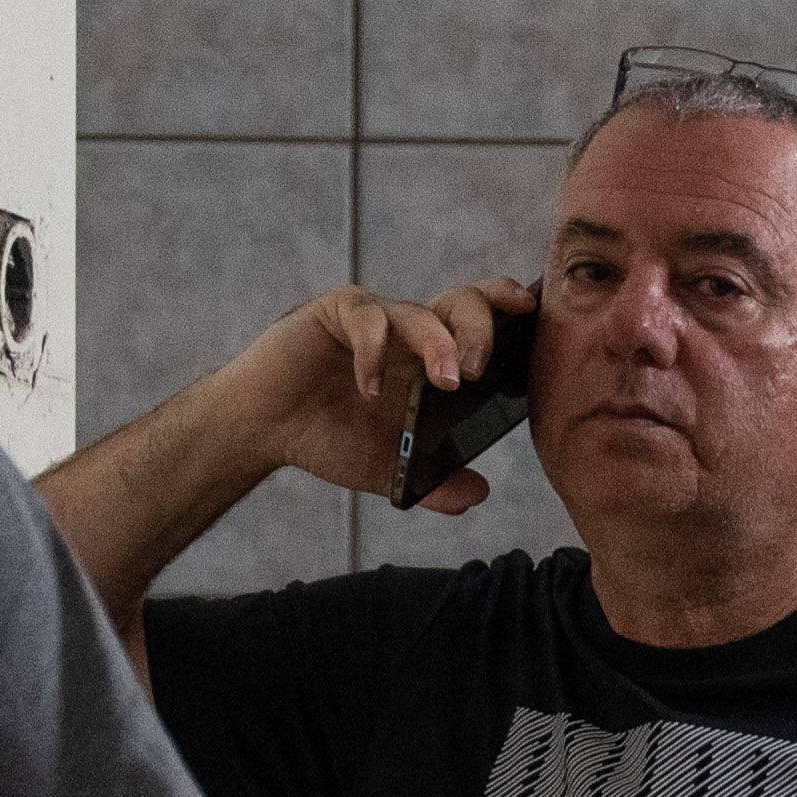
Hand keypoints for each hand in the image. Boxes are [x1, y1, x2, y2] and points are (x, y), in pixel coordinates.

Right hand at [226, 279, 536, 514]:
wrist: (263, 430)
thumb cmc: (328, 438)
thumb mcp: (389, 469)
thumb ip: (435, 484)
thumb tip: (479, 493)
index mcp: (433, 357)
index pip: (482, 322)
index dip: (509, 312)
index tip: (533, 318)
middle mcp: (410, 331)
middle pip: (462, 303)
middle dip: (481, 330)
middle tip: (477, 373)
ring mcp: (375, 318)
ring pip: (419, 311)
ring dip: (438, 344)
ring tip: (446, 383)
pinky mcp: (336, 313)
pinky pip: (366, 319)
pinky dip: (374, 353)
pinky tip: (370, 390)